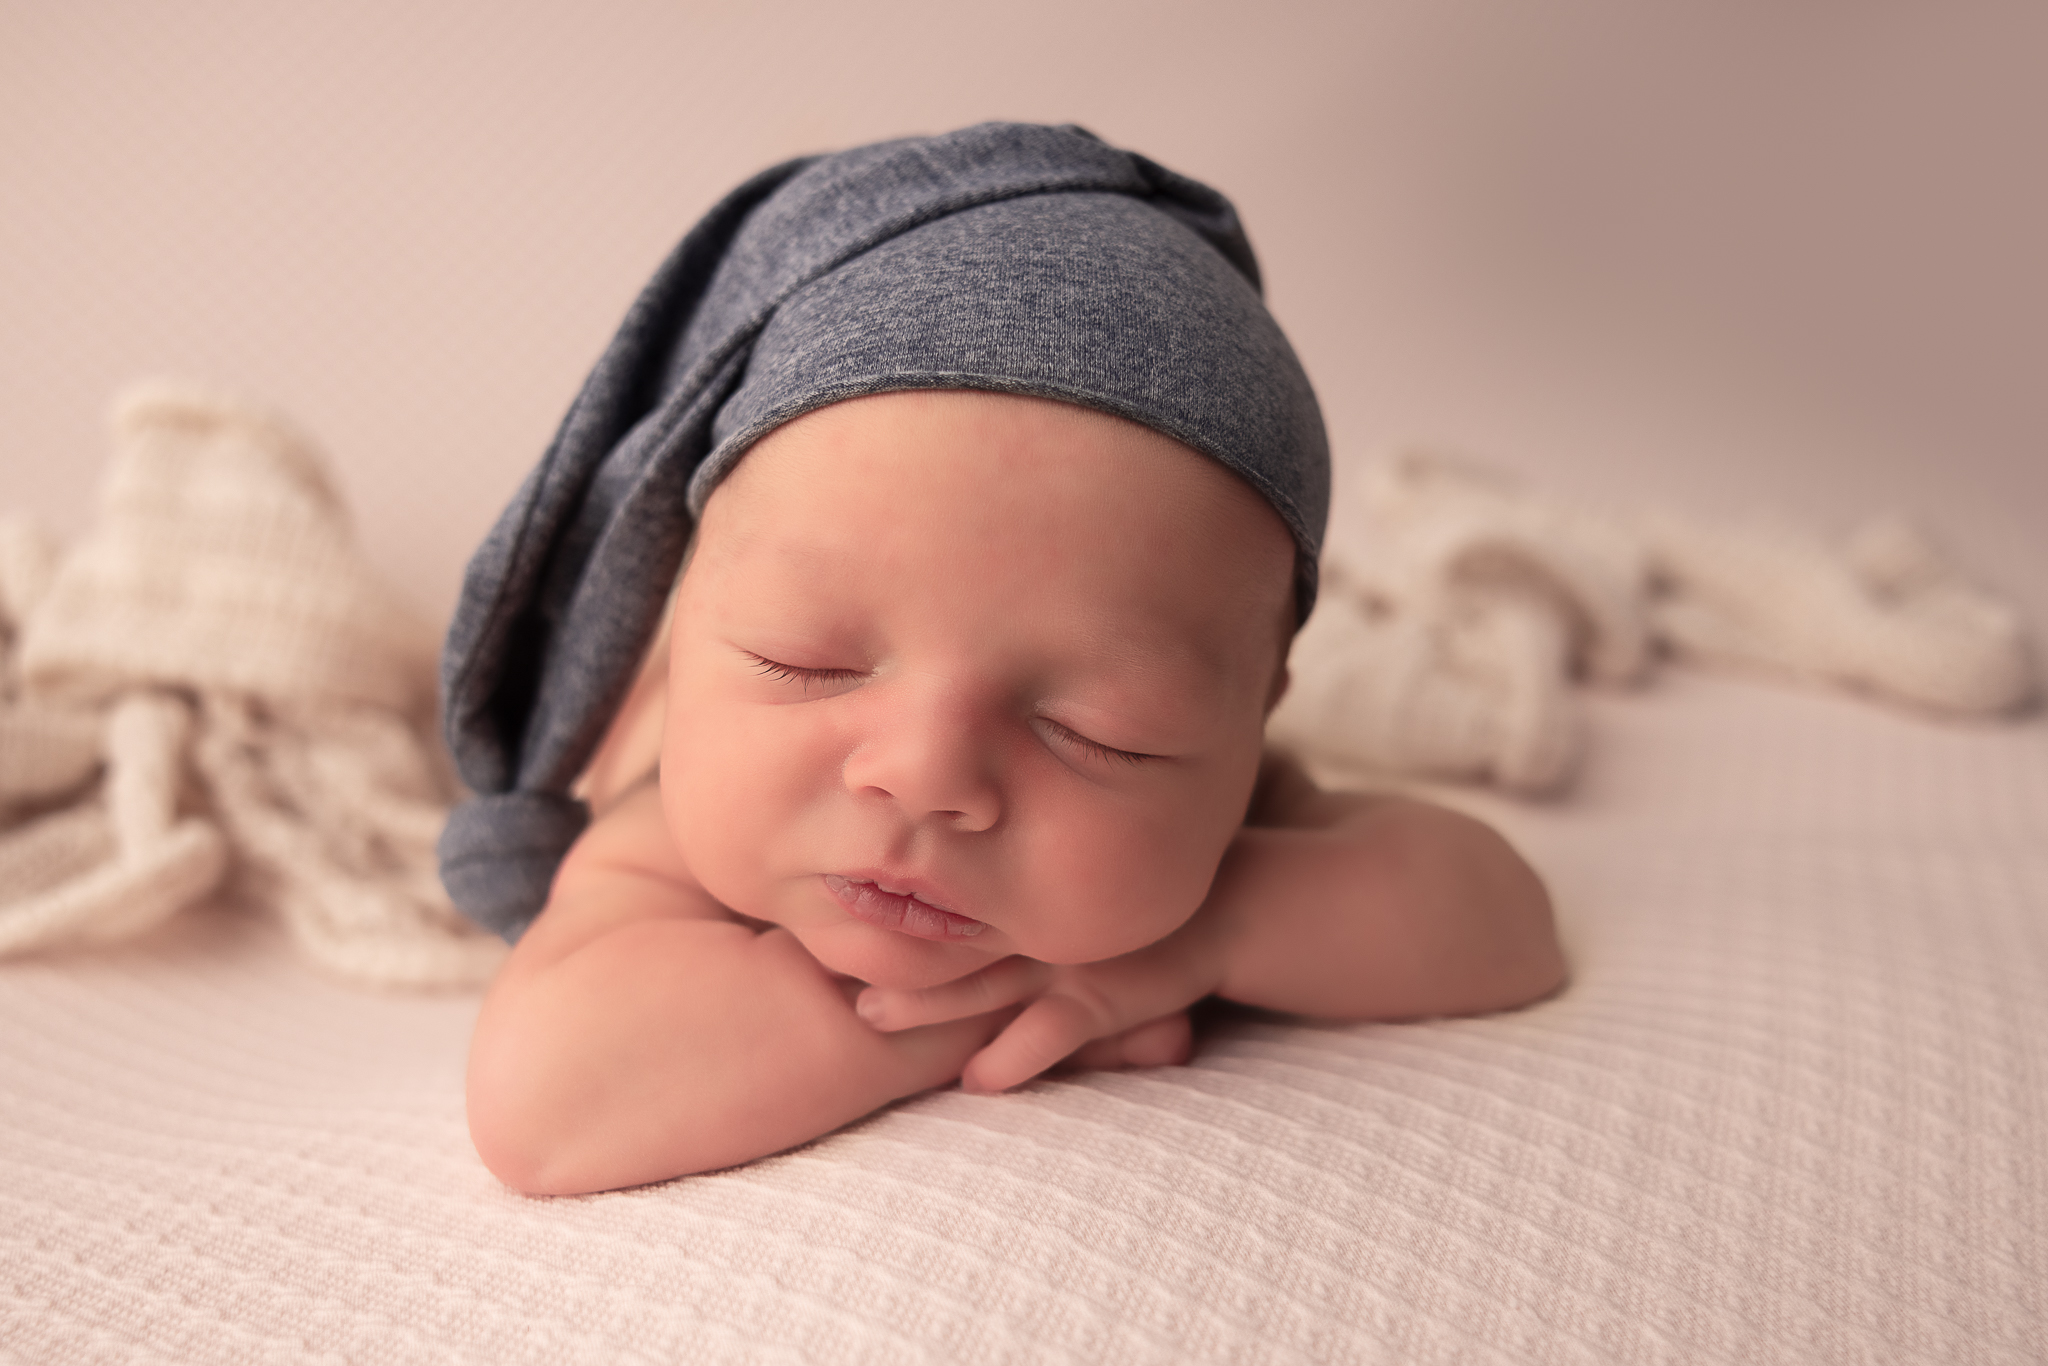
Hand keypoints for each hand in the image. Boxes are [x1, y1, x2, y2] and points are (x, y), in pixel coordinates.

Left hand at [853, 919, 1225, 1093]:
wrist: (1225, 907)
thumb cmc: (1133, 899)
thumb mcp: (1068, 887)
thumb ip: (1015, 893)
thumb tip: (937, 898)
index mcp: (1018, 897)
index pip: (938, 902)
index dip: (881, 912)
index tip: (819, 914)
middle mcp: (1033, 926)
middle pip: (941, 942)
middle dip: (881, 956)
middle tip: (817, 962)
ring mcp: (1067, 961)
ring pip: (983, 984)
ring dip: (928, 1006)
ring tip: (871, 1017)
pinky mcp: (1106, 997)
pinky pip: (1053, 1030)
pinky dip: (1016, 1055)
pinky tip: (979, 1080)